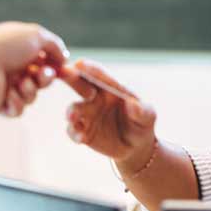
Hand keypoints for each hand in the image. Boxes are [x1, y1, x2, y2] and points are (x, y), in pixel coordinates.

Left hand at [0, 22, 68, 116]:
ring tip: (20, 83)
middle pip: (42, 81)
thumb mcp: (36, 35)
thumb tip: (64, 59)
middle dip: (45, 79)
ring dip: (30, 90)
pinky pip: (18, 110)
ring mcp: (6, 86)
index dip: (58, 69)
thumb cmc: (5, 44)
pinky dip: (17, 103)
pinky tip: (9, 94)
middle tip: (41, 74)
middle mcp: (15, 68)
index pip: (46, 63)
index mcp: (22, 52)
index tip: (68, 72)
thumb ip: (54, 45)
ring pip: (32, 96)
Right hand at [60, 59, 157, 173]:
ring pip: (74, 108)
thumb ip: (142, 110)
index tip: (80, 63)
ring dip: (71, 111)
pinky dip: (75, 133)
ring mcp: (87, 114)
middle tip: (63, 74)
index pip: (100, 75)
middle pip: (79, 84)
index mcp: (110, 87)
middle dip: (69, 78)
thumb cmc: (142, 123)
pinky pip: (74, 130)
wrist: (136, 146)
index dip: (90, 69)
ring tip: (72, 116)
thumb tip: (134, 104)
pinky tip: (81, 138)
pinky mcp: (83, 131)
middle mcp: (94, 97)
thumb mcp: (148, 116)